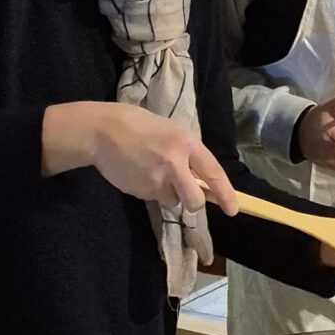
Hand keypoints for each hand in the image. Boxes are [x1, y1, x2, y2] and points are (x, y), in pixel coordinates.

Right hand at [42, 103, 236, 213]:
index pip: (212, 172)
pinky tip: (139, 171)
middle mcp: (174, 163)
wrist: (101, 131)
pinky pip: (153, 198)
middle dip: (193, 203)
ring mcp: (155, 179)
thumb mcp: (170, 130)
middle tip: (186, 196)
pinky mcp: (140, 191)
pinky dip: (150, 190)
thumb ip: (188, 154)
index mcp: (186, 143)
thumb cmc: (139, 125)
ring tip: (151, 171)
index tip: (233, 209)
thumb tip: (203, 180)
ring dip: (167, 193)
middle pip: (194, 201)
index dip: (225, 193)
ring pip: (172, 201)